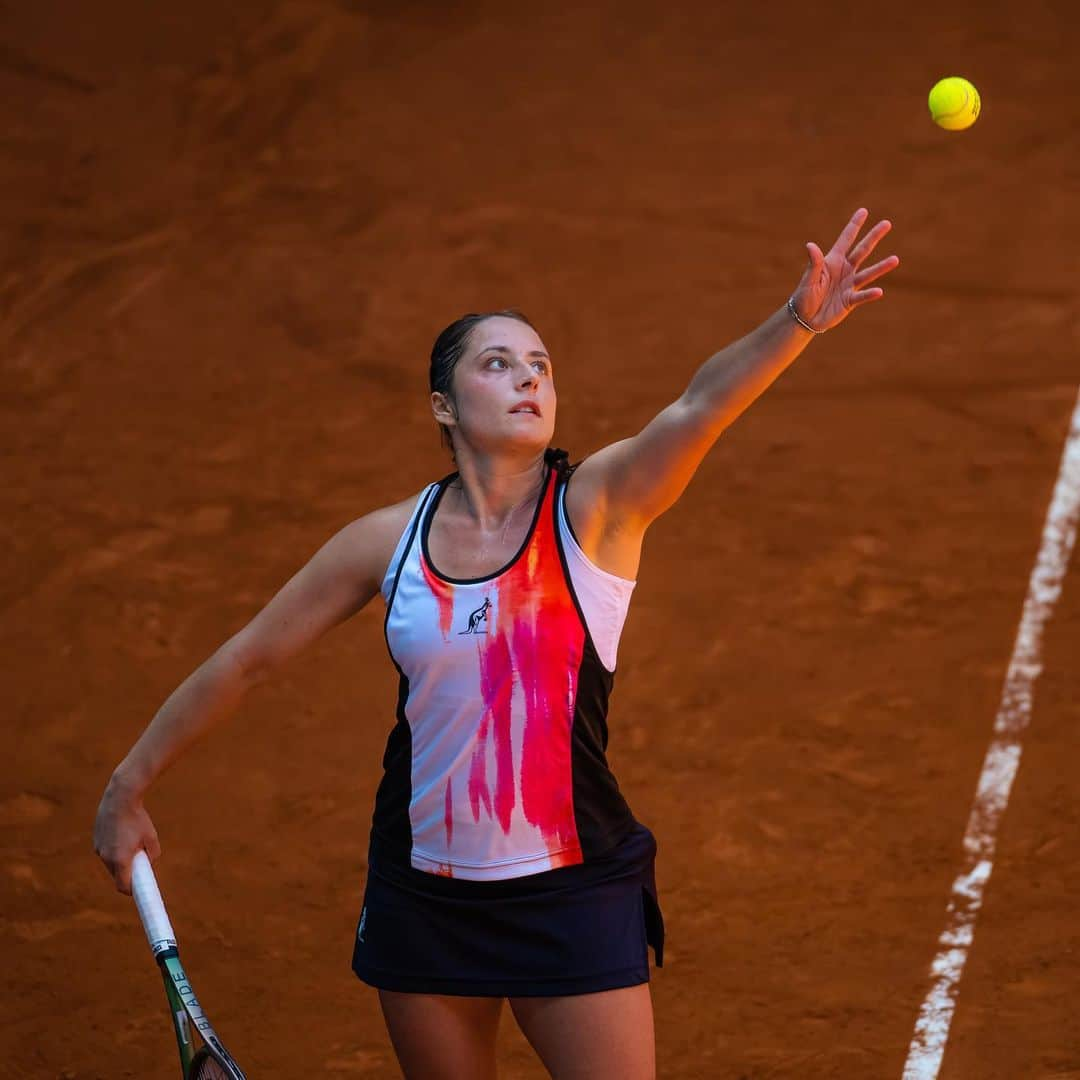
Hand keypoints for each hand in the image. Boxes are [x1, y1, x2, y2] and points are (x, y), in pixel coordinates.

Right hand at [93, 774, 161, 894]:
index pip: (123, 886)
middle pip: (117, 875)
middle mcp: (106, 857)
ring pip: (110, 863)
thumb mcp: (151, 838)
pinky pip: (106, 851)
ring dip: (121, 861)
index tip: (140, 892)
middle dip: (128, 874)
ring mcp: (99, 849)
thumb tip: (149, 865)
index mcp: (120, 860)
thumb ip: (153, 856)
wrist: (120, 798)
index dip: (132, 891)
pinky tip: (123, 837)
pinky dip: (115, 850)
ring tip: (133, 845)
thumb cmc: (138, 819)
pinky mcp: (96, 840)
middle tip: (141, 866)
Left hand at [791, 208, 898, 331]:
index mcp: (833, 261)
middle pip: (862, 250)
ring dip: (881, 267)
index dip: (854, 225)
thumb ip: (813, 263)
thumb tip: (810, 245)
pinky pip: (862, 296)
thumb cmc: (804, 296)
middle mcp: (844, 270)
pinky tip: (879, 291)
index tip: (863, 211)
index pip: (846, 239)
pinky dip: (869, 294)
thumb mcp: (809, 279)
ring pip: (868, 273)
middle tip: (887, 223)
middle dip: (873, 236)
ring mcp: (849, 284)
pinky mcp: (850, 300)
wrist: (805, 318)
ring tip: (895, 259)